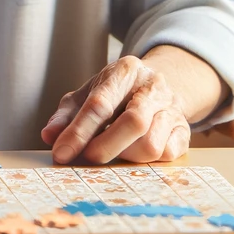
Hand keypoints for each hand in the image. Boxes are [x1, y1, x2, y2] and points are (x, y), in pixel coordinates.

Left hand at [41, 55, 190, 164]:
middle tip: (87, 159)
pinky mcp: (184, 131)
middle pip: (133, 122)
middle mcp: (154, 86)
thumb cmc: (115, 93)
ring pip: (151, 143)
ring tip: (113, 151)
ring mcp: (172, 108)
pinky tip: (134, 152)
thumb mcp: (87, 94)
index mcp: (125, 71)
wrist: (155, 86)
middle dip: (105, 147)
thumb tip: (49, 135)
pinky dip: (146, 162)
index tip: (61, 153)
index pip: (100, 102)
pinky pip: (167, 155)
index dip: (79, 131)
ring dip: (126, 156)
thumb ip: (67, 114)